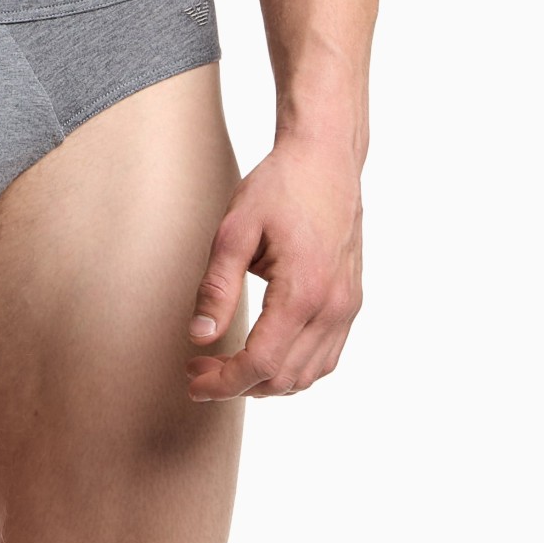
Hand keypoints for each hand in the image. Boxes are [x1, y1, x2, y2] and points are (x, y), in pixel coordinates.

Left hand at [185, 139, 363, 400]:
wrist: (326, 158)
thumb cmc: (279, 186)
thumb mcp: (235, 229)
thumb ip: (217, 287)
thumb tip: (200, 338)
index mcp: (303, 291)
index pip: (261, 364)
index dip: (223, 383)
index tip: (192, 381)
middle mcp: (333, 307)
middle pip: (283, 378)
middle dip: (237, 384)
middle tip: (199, 368)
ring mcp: (347, 307)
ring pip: (308, 375)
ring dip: (266, 382)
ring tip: (227, 365)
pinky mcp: (351, 301)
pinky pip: (326, 357)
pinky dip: (294, 368)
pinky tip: (266, 354)